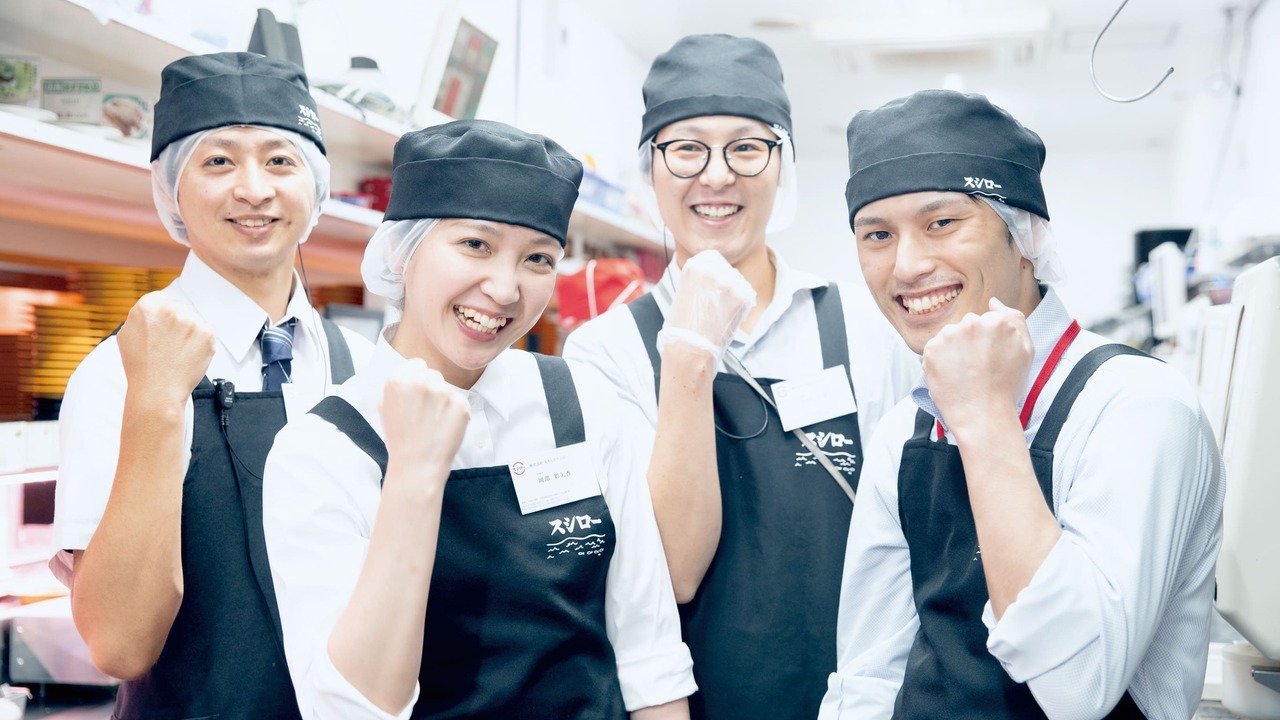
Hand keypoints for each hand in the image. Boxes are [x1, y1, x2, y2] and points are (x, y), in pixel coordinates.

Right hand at [116, 292, 214, 407]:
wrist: (157, 390)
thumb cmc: (140, 367)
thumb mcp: (127, 335)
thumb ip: (139, 317)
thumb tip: (151, 310)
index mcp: (147, 306)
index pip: (160, 300)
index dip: (161, 316)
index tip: (162, 328)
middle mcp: (170, 310)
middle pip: (179, 309)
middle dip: (177, 324)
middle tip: (170, 345)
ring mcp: (191, 321)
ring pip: (194, 322)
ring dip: (190, 334)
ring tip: (177, 353)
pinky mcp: (207, 333)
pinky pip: (206, 334)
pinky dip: (201, 344)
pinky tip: (188, 356)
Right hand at [379, 359, 469, 482]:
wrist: (416, 465)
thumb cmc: (400, 438)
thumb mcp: (385, 406)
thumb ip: (398, 385)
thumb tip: (411, 371)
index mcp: (398, 380)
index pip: (417, 364)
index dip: (418, 380)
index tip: (418, 395)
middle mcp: (420, 381)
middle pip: (434, 375)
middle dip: (432, 390)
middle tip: (425, 414)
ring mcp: (443, 392)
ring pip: (448, 389)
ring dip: (444, 403)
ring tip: (434, 424)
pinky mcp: (461, 404)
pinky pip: (461, 402)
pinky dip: (457, 414)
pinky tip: (445, 428)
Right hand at [663, 250, 755, 356]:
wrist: (690, 347)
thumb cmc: (683, 326)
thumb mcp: (683, 292)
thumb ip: (698, 279)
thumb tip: (710, 277)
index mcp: (694, 266)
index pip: (713, 259)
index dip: (716, 272)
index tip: (714, 283)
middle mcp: (711, 270)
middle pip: (728, 271)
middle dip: (726, 285)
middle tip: (717, 304)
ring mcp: (727, 282)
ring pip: (739, 283)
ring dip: (735, 296)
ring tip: (720, 313)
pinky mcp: (741, 295)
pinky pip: (748, 296)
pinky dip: (742, 307)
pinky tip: (728, 316)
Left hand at [922, 297, 1032, 436]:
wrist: (983, 415)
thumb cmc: (1006, 387)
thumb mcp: (1026, 350)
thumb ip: (1015, 319)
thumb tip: (994, 302)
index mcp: (997, 321)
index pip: (987, 321)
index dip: (988, 342)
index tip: (990, 358)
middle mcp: (972, 322)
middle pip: (967, 326)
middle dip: (970, 343)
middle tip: (977, 368)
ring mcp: (949, 334)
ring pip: (950, 336)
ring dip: (954, 350)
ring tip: (964, 373)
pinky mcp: (931, 348)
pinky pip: (935, 349)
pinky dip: (940, 361)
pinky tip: (951, 375)